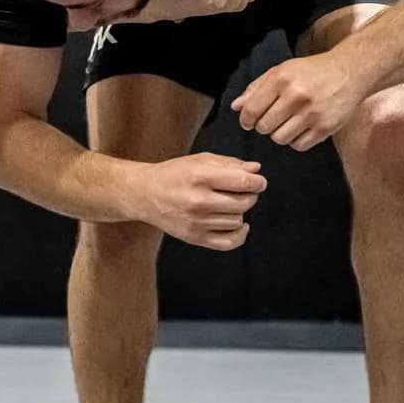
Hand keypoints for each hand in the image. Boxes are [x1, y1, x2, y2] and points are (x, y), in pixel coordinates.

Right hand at [131, 153, 265, 249]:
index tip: (258, 181)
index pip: (243, 182)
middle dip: (250, 195)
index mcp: (200, 177)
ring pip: (238, 220)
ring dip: (240, 211)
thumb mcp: (199, 160)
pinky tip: (238, 224)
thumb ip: (229, 164)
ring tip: (229, 203)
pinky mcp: (195, 238)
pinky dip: (240, 234)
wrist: (144, 194)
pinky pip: (229, 242)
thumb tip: (256, 169)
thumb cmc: (173, 174)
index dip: (258, 182)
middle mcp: (198, 201)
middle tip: (243, 190)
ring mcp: (197, 222)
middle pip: (243, 202)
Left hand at [232, 51, 368, 151]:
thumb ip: (256, 88)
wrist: (350, 72)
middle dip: (263, 126)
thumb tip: (236, 106)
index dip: (246, 119)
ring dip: (279, 134)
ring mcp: (313, 113)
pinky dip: (295, 140)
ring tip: (286, 123)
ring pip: (280, 138)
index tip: (248, 121)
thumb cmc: (312, 71)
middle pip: (265, 127)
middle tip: (270, 119)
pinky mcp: (326, 127)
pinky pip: (299, 145)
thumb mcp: (282, 70)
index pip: (252, 109)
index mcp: (282, 79)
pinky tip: (300, 128)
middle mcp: (297, 96)